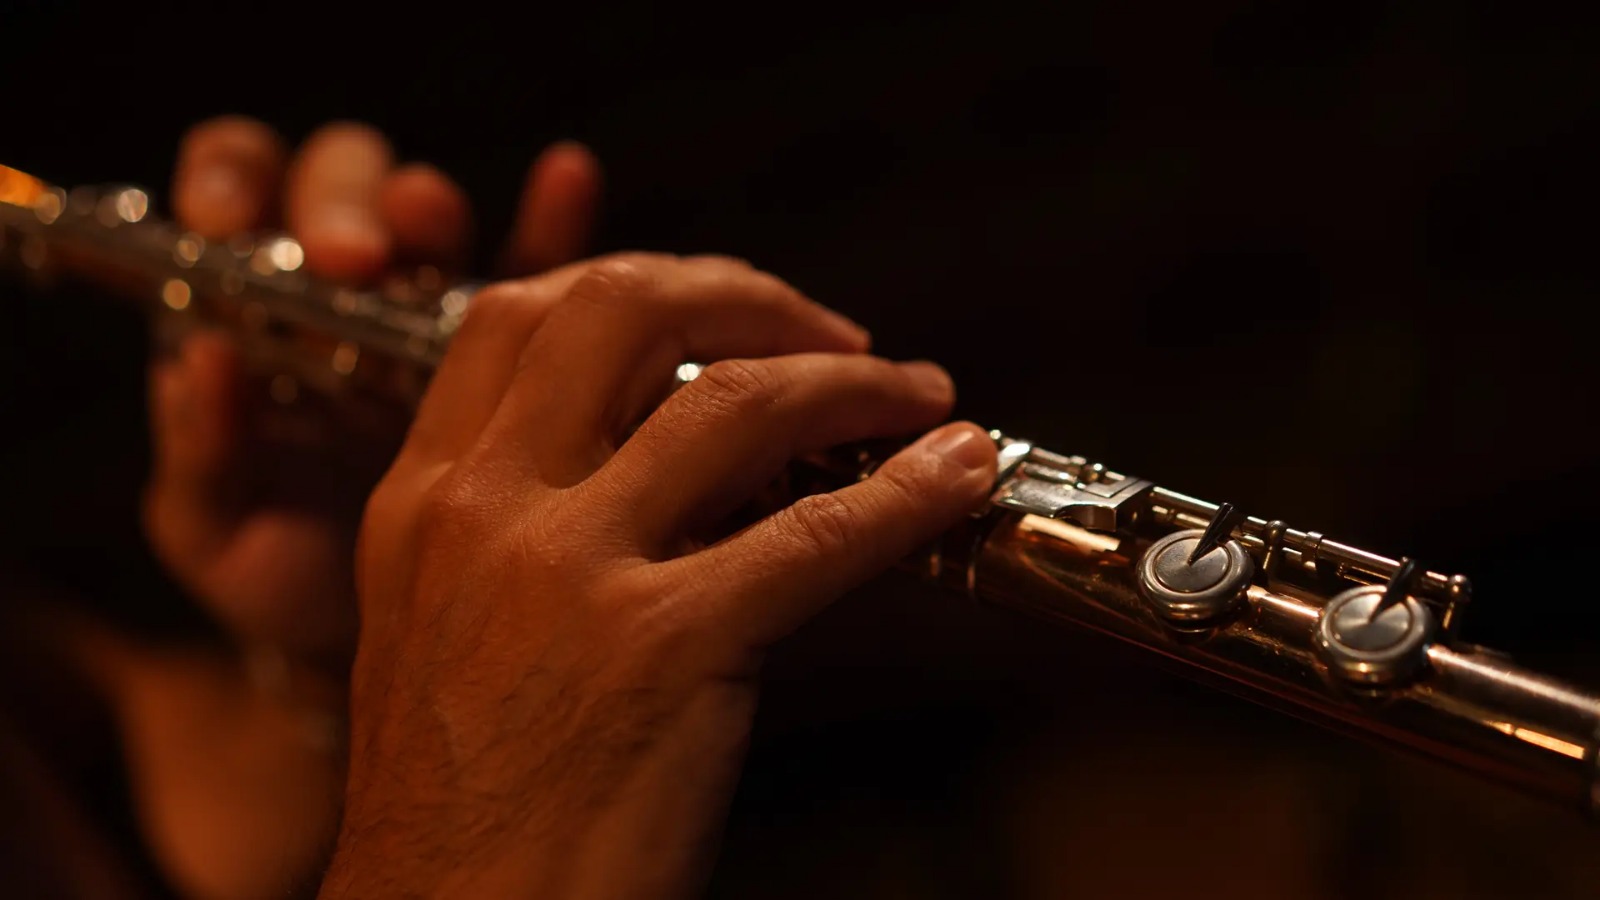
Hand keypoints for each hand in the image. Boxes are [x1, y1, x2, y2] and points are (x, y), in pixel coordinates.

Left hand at [146, 116, 602, 667]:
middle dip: (342, 206)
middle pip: (340, 192)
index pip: (235, 197)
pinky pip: (540, 269)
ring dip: (432, 207)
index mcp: (255, 314)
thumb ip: (200, 461)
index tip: (237, 223)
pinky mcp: (521, 346)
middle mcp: (345, 292)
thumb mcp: (218, 538)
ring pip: (433, 218)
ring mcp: (433, 311)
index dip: (232, 184)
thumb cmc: (287, 579)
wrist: (392, 644)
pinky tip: (570, 181)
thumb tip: (201, 365)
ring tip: (435, 222)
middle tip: (354, 258)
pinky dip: (553, 217)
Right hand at [319, 254, 998, 896]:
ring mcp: (572, 573)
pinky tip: (957, 476)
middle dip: (746, 298)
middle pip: (625, 312)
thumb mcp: (456, 632)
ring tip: (916, 394)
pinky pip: (816, 535)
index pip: (521, 315)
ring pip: (736, 405)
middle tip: (824, 331)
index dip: (642, 284)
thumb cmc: (460, 809)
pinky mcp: (664, 648)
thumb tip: (686, 462)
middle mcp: (487, 511)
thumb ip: (536, 528)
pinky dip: (907, 492)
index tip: (722, 312)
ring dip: (850, 382)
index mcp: (427, 502)